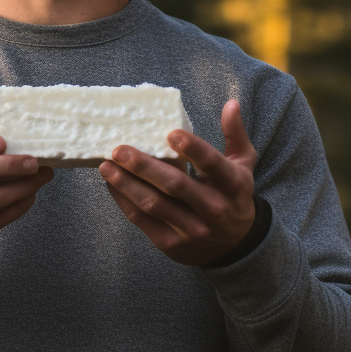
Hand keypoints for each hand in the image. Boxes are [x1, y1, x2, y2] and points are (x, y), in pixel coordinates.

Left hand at [98, 99, 256, 266]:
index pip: (212, 164)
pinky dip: (124, 201)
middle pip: (175, 185)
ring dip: (127, 184)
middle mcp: (213, 209)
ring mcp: (191, 229)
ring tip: (106, 166)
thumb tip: (231, 103)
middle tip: (119, 149)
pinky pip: (143, 221)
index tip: (171, 134)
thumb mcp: (243, 164)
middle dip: (144, 166)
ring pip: (154, 204)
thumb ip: (235, 134)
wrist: (237, 247)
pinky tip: (112, 184)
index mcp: (232, 185)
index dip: (193, 148)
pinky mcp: (171, 244)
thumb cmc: (234, 196)